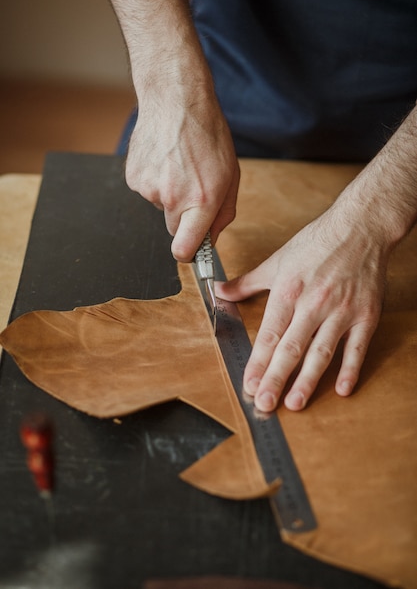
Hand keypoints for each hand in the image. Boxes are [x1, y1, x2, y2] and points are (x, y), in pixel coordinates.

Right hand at [125, 87, 239, 262]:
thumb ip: (223, 213)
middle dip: (184, 216)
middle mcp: (173, 198)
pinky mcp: (134, 178)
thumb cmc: (208, 135)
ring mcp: (149, 188)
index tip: (191, 251)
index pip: (184, 250)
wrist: (176, 100)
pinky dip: (155, 179)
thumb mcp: (230, 175)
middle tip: (193, 187)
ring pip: (161, 206)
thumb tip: (211, 239)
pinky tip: (164, 159)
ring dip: (170, 193)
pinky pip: (147, 190)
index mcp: (201, 201)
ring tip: (179, 164)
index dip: (188, 255)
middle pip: (174, 229)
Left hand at [216, 206, 387, 411]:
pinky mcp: (366, 315)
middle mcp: (313, 303)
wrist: (360, 227)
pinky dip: (351, 369)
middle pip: (291, 348)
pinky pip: (357, 347)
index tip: (248, 384)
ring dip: (308, 380)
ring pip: (322, 352)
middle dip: (276, 378)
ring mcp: (341, 311)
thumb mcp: (277, 260)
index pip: (269, 334)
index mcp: (288, 291)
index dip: (258, 362)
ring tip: (295, 403)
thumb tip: (218, 291)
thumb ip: (247, 282)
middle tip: (265, 403)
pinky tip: (341, 389)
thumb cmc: (316, 243)